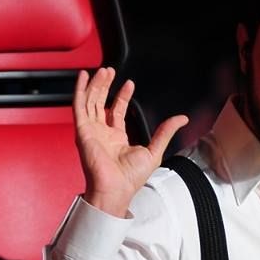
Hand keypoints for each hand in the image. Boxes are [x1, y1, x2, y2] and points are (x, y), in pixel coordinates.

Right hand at [73, 67, 188, 216]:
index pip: (117, 111)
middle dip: (106, 86)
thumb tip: (181, 119)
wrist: (116, 188)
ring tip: (103, 70)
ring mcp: (91, 131)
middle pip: (101, 103)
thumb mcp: (155, 150)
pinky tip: (84, 77)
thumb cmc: (130, 178)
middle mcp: (102, 133)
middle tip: (111, 71)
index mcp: (116, 138)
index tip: (129, 84)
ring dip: (96, 85)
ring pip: (91, 101)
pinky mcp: (83, 130)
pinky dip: (80, 91)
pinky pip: (79, 106)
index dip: (122, 96)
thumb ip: (166, 132)